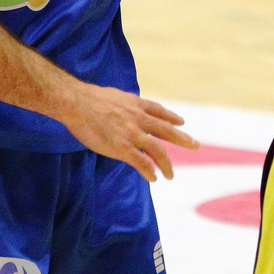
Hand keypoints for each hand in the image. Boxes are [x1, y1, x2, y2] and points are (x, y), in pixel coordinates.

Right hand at [55, 84, 198, 181]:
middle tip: (195, 145)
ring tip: (170, 175)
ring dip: (166, 164)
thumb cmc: (90, 99)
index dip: (172, 117)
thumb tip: (124, 107)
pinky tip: (153, 178)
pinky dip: (149, 171)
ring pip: (158, 151)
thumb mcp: (116, 96)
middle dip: (183, 139)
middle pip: (167, 130)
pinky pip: (141, 163)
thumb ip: (125, 105)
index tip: (181, 122)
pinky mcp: (123, 147)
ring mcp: (133, 134)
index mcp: (137, 105)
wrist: (78, 103)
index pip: (159, 111)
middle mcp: (140, 119)